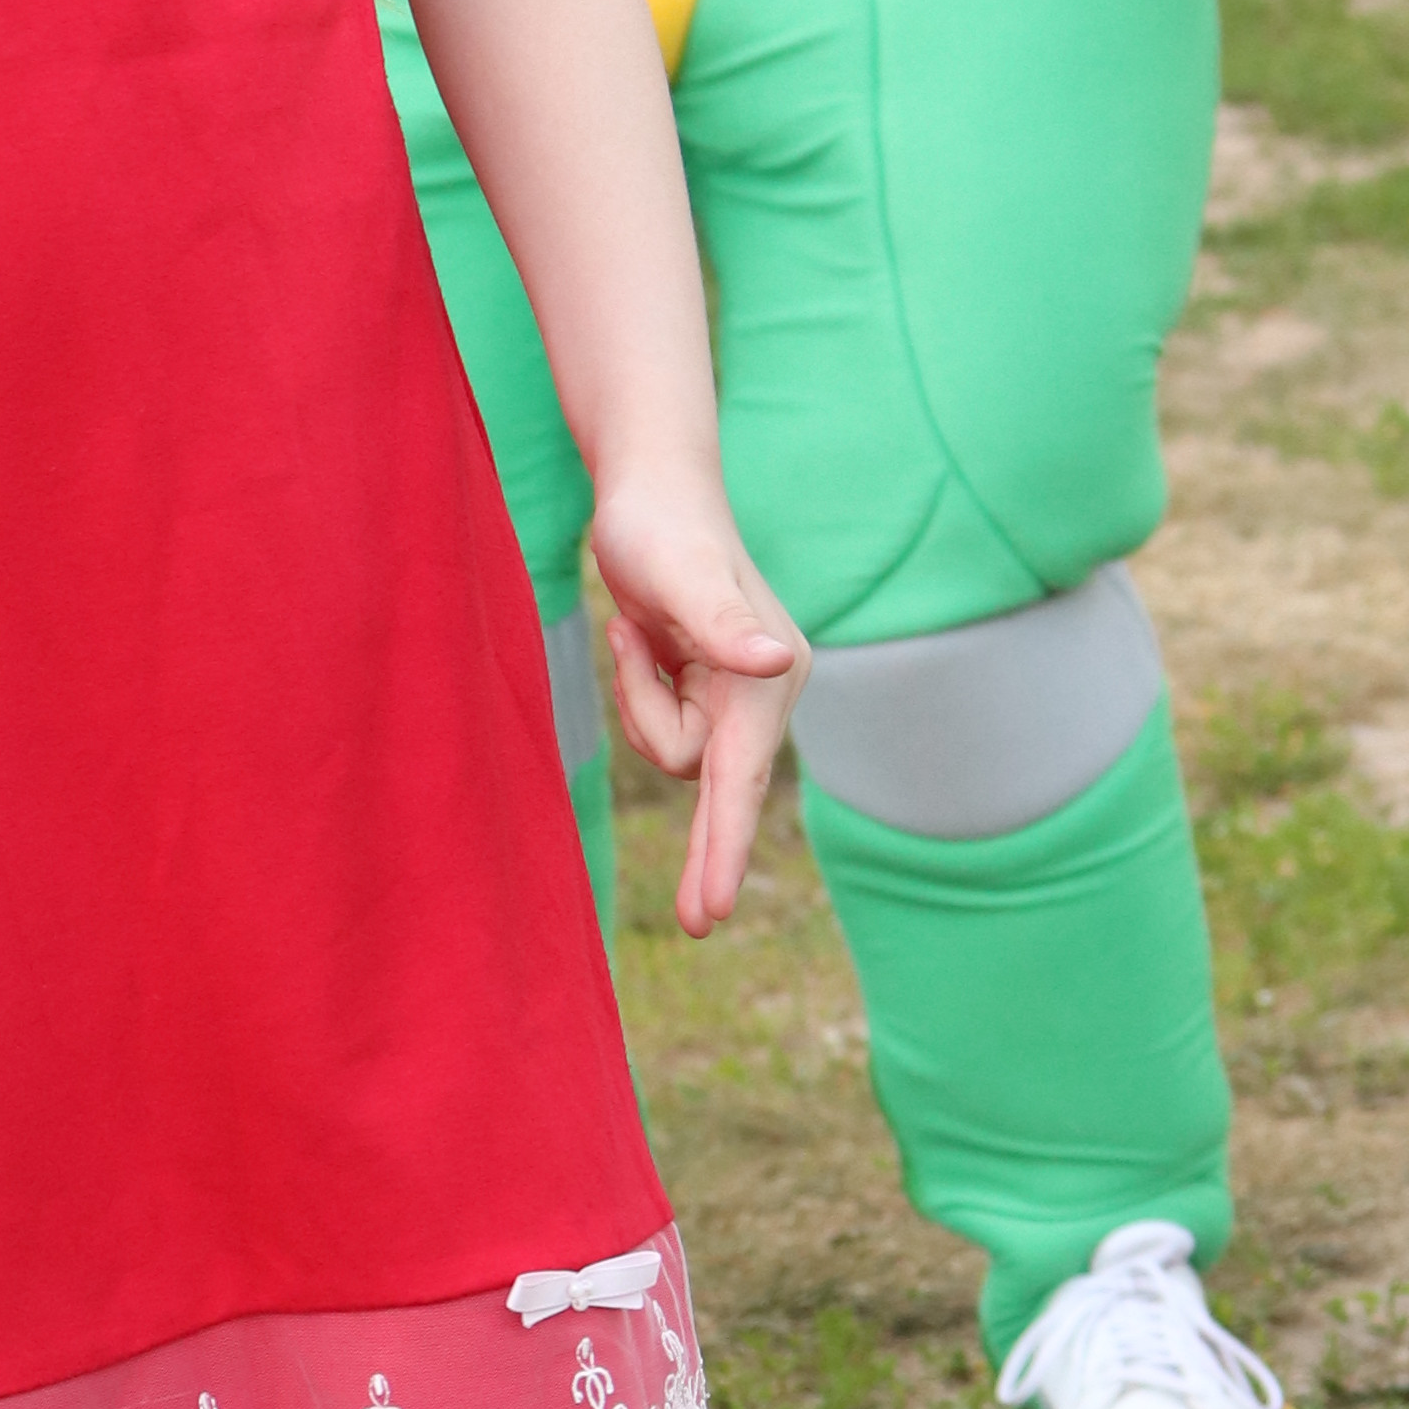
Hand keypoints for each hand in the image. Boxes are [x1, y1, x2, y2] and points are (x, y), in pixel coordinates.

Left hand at [583, 467, 805, 937]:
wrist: (650, 485)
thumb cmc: (660, 526)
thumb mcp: (680, 576)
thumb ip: (726, 625)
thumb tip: (777, 665)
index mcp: (769, 675)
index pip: (740, 779)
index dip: (723, 847)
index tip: (709, 911)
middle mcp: (763, 688)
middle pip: (709, 776)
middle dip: (702, 837)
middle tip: (695, 923)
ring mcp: (735, 691)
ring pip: (675, 749)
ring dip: (638, 700)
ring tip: (631, 633)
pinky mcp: (705, 686)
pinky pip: (662, 725)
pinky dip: (638, 690)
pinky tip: (635, 637)